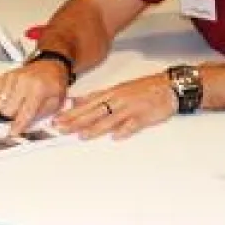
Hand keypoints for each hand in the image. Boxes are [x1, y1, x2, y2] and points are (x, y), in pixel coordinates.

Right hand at [0, 59, 68, 135]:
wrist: (50, 66)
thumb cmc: (53, 84)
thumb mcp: (56, 102)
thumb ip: (41, 114)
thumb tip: (26, 126)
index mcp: (39, 90)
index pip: (24, 113)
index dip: (18, 126)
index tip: (12, 133)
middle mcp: (24, 82)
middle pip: (7, 110)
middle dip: (11, 117)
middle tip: (17, 116)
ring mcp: (12, 78)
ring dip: (2, 110)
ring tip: (11, 108)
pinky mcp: (5, 76)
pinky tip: (1, 104)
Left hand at [53, 73, 176, 140]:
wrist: (167, 86)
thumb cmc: (143, 89)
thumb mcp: (118, 89)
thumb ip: (98, 97)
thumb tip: (77, 102)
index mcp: (111, 93)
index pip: (87, 104)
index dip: (71, 113)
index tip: (57, 119)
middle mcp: (118, 100)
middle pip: (93, 112)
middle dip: (75, 121)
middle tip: (61, 129)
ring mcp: (130, 108)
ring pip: (110, 119)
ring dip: (95, 128)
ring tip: (81, 136)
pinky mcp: (144, 116)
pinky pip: (133, 124)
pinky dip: (124, 130)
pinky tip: (115, 137)